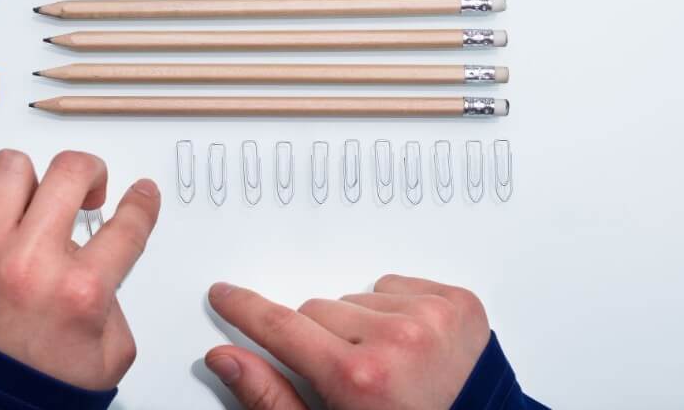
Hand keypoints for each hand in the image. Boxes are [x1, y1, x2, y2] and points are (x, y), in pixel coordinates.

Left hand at [0, 149, 160, 390]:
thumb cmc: (40, 389)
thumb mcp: (111, 355)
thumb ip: (115, 300)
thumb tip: (97, 258)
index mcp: (80, 292)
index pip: (127, 223)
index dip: (142, 202)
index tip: (141, 194)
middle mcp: (29, 266)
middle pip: (69, 172)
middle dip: (90, 173)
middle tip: (87, 192)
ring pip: (7, 170)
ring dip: (30, 179)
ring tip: (30, 201)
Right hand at [205, 275, 489, 409]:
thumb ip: (271, 397)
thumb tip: (226, 358)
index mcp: (360, 378)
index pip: (281, 327)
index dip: (245, 310)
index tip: (226, 295)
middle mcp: (397, 340)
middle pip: (316, 310)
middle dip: (319, 339)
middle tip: (347, 377)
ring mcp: (431, 318)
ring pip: (355, 298)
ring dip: (361, 326)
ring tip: (389, 368)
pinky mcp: (457, 303)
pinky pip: (397, 286)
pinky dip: (396, 311)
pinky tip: (411, 349)